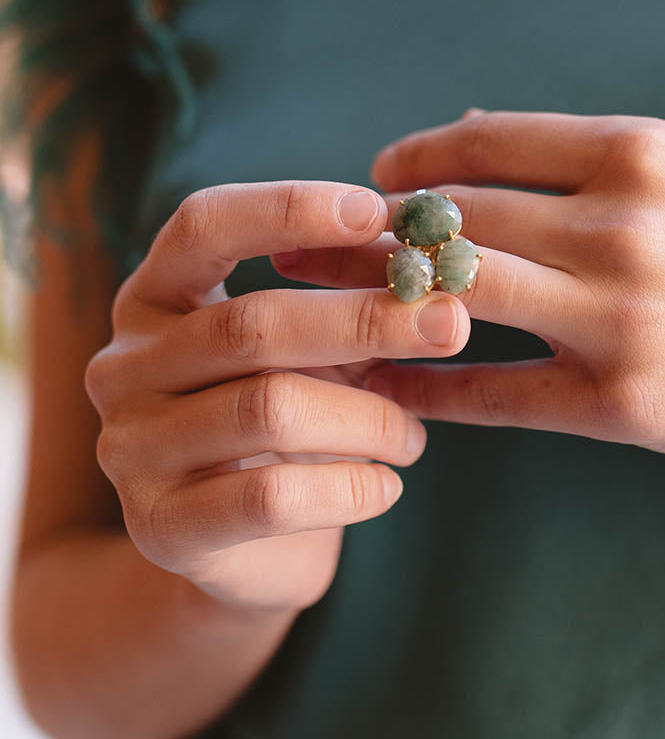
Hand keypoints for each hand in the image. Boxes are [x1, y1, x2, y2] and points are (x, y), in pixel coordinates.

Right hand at [85, 181, 468, 611]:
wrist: (244, 545)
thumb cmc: (287, 423)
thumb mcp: (311, 354)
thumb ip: (350, 309)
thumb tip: (439, 275)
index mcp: (154, 300)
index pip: (202, 225)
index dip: (288, 209)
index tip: (376, 212)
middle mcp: (125, 366)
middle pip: (251, 323)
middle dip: (365, 320)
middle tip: (450, 323)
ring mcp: (133, 449)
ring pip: (270, 409)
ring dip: (370, 419)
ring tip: (412, 436)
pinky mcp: (164, 528)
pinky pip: (273, 499)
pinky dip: (351, 488)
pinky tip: (388, 487)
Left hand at [276, 112, 664, 465]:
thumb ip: (573, 151)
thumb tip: (469, 133)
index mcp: (634, 156)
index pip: (482, 144)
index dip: (409, 162)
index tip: (371, 184)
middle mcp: (619, 229)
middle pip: (452, 220)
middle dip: (362, 235)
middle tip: (306, 250)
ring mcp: (617, 319)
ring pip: (458, 298)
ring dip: (373, 303)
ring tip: (319, 311)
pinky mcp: (617, 403)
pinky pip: (493, 393)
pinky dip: (422, 389)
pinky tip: (375, 387)